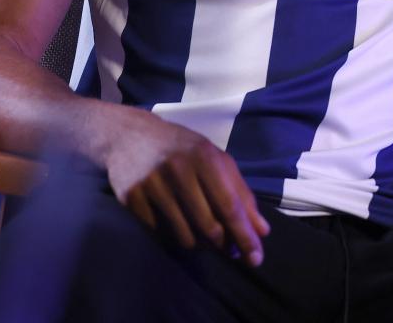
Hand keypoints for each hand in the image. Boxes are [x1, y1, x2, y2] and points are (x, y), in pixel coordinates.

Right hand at [102, 106, 270, 265]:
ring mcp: (152, 184)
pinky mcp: (132, 198)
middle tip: (230, 250)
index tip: (255, 258)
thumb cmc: (183, 149)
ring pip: (185, 236)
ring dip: (201, 244)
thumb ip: (241, 193)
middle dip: (224, 245)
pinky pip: (160, 234)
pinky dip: (174, 237)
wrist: (130, 135)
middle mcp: (178, 169)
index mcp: (204, 156)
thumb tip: (261, 230)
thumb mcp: (216, 160)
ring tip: (204, 236)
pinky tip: (178, 226)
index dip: (244, 235)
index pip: (229, 205)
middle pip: (209, 226)